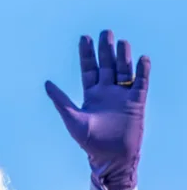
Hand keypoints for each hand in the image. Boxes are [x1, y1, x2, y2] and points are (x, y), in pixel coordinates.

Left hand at [45, 30, 149, 189]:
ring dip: (123, 56)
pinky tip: (143, 59)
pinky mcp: (137, 103)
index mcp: (91, 94)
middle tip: (105, 31)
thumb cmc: (89, 142)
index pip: (89, 69)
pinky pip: (141, 84)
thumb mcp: (72, 118)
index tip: (85, 37)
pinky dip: (143, 71)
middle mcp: (107, 92)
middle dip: (105, 49)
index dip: (86, 54)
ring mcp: (123, 96)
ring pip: (124, 71)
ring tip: (121, 41)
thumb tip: (46, 83)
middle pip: (107, 65)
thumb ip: (60, 100)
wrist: (110, 157)